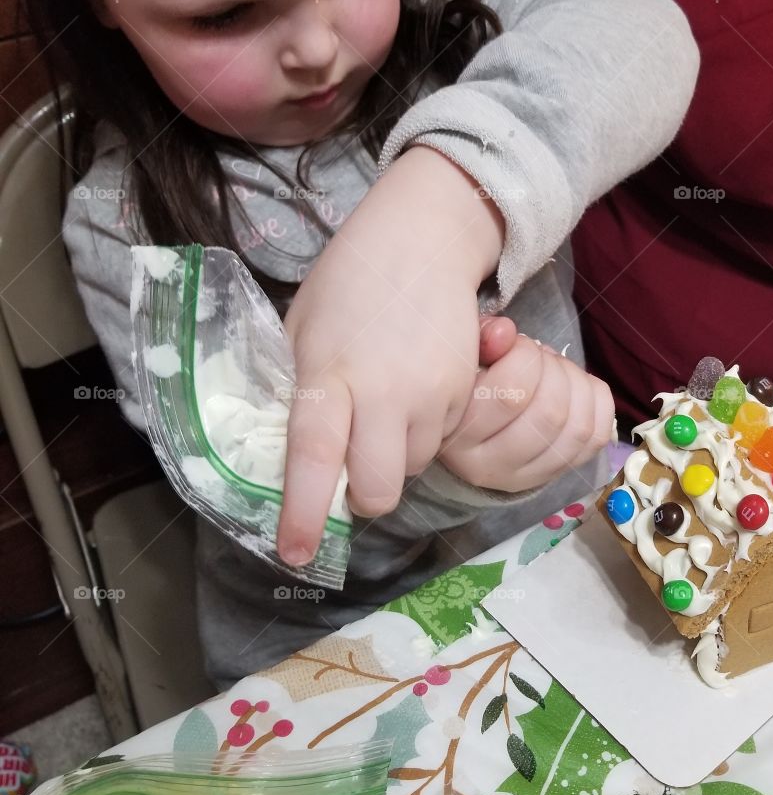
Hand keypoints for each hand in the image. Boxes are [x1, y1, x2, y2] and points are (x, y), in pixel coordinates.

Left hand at [277, 147, 505, 564]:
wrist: (423, 241)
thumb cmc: (346, 284)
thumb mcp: (301, 332)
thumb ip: (297, 392)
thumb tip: (287, 455)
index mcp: (328, 374)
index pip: (315, 456)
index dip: (305, 512)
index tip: (294, 553)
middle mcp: (383, 392)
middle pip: (380, 489)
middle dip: (365, 496)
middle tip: (352, 472)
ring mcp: (431, 394)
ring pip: (413, 467)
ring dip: (395, 457)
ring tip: (385, 405)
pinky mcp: (464, 391)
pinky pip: (441, 440)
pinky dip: (423, 431)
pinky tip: (413, 389)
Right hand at [439, 335, 614, 491]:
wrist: (468, 431)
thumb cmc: (465, 386)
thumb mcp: (463, 358)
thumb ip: (480, 340)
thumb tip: (506, 332)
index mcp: (459, 434)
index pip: (511, 393)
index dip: (526, 355)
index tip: (518, 345)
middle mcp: (490, 466)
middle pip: (551, 413)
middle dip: (556, 370)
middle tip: (542, 357)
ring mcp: (527, 477)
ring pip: (578, 428)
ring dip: (579, 384)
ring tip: (560, 370)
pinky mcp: (555, 474)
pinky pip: (596, 439)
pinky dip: (598, 402)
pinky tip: (580, 387)